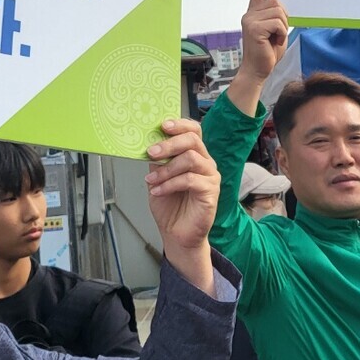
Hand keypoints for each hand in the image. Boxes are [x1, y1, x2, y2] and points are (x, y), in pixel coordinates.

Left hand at [146, 119, 220, 293]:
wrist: (176, 234)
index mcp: (195, 155)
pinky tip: (158, 190)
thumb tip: (148, 143)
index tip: (162, 125)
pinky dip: (170, 184)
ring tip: (151, 179)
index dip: (179, 124)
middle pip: (193, 140)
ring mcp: (210, 177)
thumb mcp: (158, 178)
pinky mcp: (211, 192)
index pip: (193, 131)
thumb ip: (157, 161)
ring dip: (166, 168)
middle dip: (169, 144)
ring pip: (191, 159)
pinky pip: (190, 180)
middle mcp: (205, 163)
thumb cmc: (170, 206)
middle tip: (151, 152)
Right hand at [227, 0, 288, 113]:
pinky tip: (273, 42)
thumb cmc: (267, 53)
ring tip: (274, 39)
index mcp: (254, 13)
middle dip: (283, 17)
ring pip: (279, 12)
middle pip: (276, 1)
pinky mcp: (254, 28)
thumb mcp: (275, 31)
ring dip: (283, 27)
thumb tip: (282, 8)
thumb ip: (276, 17)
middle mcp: (249, 14)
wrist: (258, 70)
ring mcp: (250, 20)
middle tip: (277, 34)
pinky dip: (281, 33)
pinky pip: (278, 23)